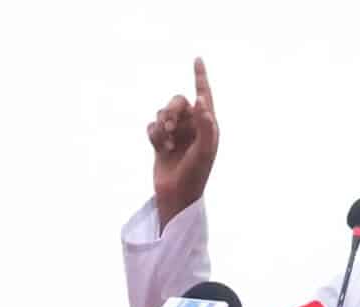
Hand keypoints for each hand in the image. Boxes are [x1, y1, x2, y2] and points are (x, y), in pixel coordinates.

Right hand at [147, 57, 219, 231]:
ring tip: (167, 143)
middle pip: (178, 102)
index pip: (204, 96)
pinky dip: (154, 135)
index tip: (197, 59)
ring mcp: (176, 134)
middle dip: (171, 110)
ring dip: (162, 125)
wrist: (177, 194)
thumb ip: (205, 125)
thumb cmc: (196, 174)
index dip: (200, 77)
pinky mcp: (161, 142)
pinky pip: (152, 126)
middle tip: (171, 126)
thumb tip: (202, 101)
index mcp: (208, 126)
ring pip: (163, 113)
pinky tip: (160, 149)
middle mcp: (192, 127)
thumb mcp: (205, 150)